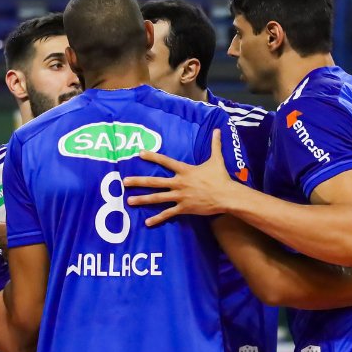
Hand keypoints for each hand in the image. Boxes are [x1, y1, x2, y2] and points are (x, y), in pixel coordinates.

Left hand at [123, 132, 240, 226]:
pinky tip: (147, 222)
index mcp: (185, 170)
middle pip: (155, 182)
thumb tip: (219, 130)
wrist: (227, 196)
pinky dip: (158, 218)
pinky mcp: (184, 208)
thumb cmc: (221, 177)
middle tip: (125, 182)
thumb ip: (215, 144)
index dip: (152, 157)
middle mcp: (179, 183)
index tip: (140, 154)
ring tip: (129, 201)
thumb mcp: (217, 159)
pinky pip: (168, 214)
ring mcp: (180, 196)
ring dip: (142, 200)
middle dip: (138, 182)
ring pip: (157, 198)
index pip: (165, 161)